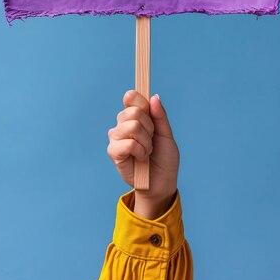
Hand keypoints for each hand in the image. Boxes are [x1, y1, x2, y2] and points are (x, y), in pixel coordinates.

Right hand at [107, 90, 179, 218]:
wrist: (162, 182)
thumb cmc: (164, 158)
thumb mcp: (166, 134)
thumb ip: (160, 116)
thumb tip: (154, 97)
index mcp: (135, 116)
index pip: (130, 97)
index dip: (141, 101)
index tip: (150, 113)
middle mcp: (123, 124)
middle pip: (133, 111)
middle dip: (150, 127)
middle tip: (152, 140)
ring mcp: (116, 137)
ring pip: (132, 126)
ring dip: (146, 141)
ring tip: (147, 150)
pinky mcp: (113, 152)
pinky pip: (128, 143)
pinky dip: (140, 151)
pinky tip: (141, 158)